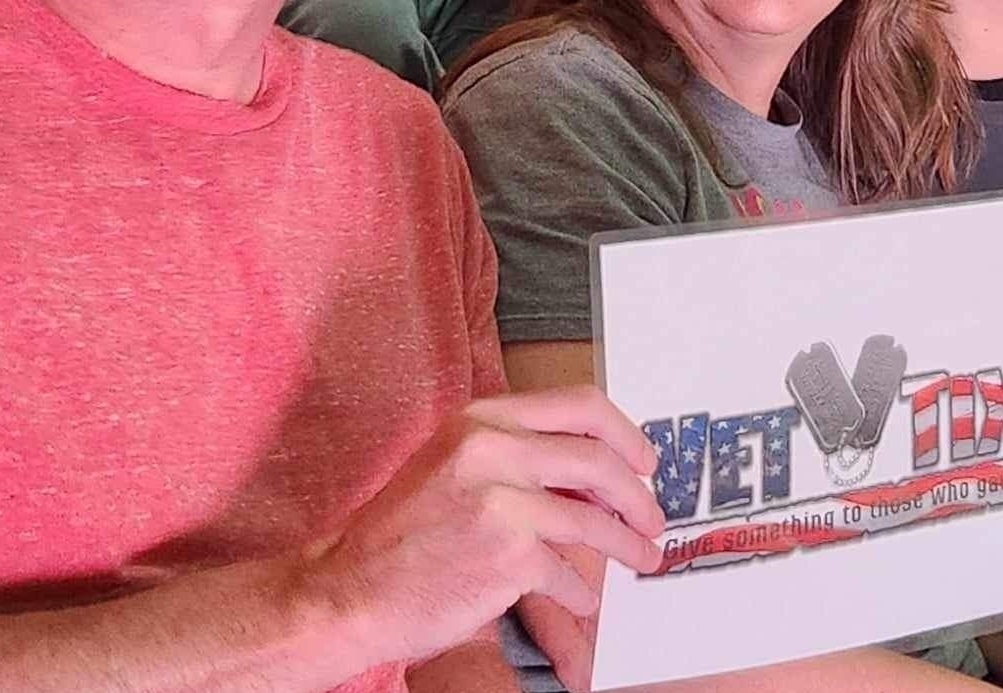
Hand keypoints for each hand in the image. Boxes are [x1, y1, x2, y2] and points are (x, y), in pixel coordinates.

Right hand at [297, 386, 662, 669]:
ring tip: (641, 557)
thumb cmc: (403, 533)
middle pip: (599, 459)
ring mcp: (502, 503)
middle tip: (652, 515)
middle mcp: (492, 450)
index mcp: (482, 419)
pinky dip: (583, 591)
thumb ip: (520, 456)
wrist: (350, 589)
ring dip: (627, 544)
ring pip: (593, 519)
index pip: (580, 404)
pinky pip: (569, 573)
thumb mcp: (456, 465)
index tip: (644, 458)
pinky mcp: (508, 557)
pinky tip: (583, 597)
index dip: (625, 432)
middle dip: (638, 494)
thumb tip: (594, 470)